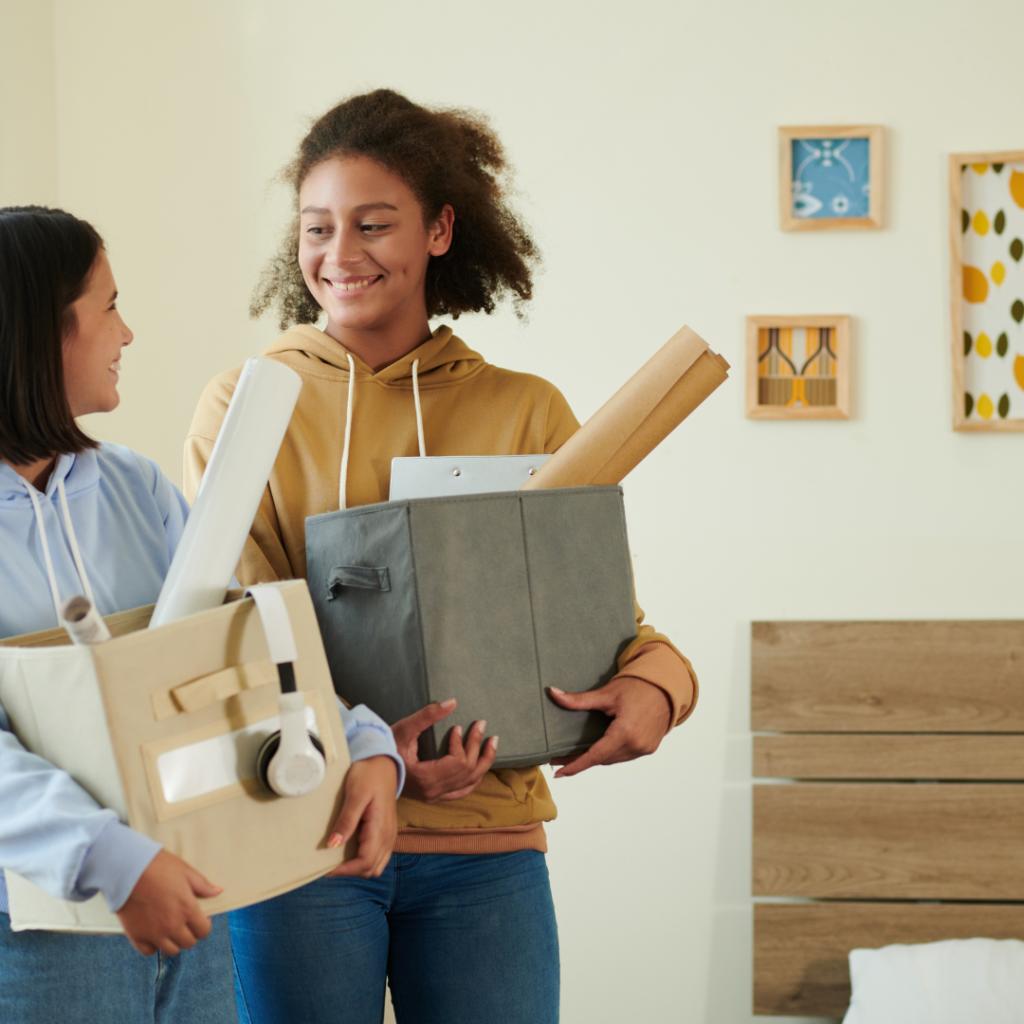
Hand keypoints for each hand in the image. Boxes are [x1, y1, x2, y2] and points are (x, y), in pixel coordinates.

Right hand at [116, 850, 220, 956]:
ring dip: (174, 941)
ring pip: (171, 950)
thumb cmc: (158, 867)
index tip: (199, 917)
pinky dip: (154, 945)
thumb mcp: (186, 872)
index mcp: (187, 909)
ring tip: (170, 927)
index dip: (203, 925)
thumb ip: (203, 886)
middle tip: (184, 920)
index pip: (203, 931)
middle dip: (190, 932)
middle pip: (188, 942)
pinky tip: (154, 932)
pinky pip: (150, 951)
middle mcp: (172, 926)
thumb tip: (217, 892)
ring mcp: (153, 933)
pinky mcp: (136, 936)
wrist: (127, 869)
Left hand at [325, 755, 398, 878]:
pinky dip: (365, 861)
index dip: (345, 870)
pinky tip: (350, 852)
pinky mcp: (387, 832)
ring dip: (358, 868)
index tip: (325, 868)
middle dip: (350, 871)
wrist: (384, 763)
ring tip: (339, 861)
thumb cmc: (369, 775)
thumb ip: (347, 820)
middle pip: (371, 869)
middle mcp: (389, 836)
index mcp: (380, 828)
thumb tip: (333, 845)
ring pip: (376, 866)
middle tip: (329, 865)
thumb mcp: (355, 794)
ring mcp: (390, 835)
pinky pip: (379, 856)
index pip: (365, 862)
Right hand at [391, 699, 497, 802]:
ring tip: (492, 742)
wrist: (370, 769)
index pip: (458, 763)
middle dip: (477, 746)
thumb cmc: (385, 747)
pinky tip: (481, 767)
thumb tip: (452, 702)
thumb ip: (428, 715)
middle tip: (481, 724)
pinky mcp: (434, 796)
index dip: (463, 743)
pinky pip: (461, 792)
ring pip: (470, 783)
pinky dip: (474, 779)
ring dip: (483, 762)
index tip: (457, 727)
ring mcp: (434, 796)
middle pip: (468, 771)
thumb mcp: (405, 728)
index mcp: (426, 778)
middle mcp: (433, 791)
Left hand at [548, 676, 672, 777]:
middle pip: (602, 759)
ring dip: (596, 758)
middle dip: (581, 760)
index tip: (559, 773)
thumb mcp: (607, 694)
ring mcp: (644, 749)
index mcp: (625, 733)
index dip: (575, 766)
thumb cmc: (637, 687)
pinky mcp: (648, 748)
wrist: (665, 687)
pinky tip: (599, 749)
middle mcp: (636, 745)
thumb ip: (579, 699)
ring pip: (613, 759)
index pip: (595, 756)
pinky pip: (624, 756)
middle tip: (560, 758)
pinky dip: (611, 754)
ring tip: (576, 755)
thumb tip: (553, 693)